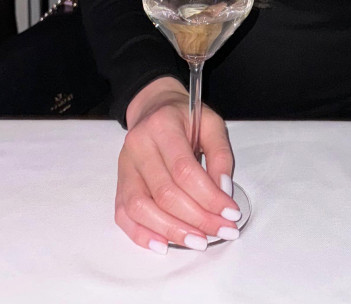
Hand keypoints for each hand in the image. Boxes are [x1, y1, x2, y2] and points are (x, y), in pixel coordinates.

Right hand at [115, 76, 240, 253]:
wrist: (154, 106)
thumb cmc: (185, 117)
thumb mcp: (211, 123)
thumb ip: (221, 154)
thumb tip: (223, 191)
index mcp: (162, 125)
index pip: (184, 170)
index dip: (209, 197)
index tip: (231, 213)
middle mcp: (138, 145)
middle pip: (165, 193)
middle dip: (197, 219)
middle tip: (222, 231)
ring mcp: (125, 165)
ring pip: (141, 207)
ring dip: (172, 231)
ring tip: (199, 242)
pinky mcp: (119, 182)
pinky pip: (123, 214)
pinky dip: (141, 234)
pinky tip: (164, 244)